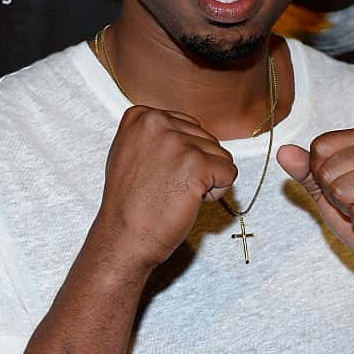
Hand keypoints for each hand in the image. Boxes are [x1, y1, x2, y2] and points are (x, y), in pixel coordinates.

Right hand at [96, 106, 237, 270]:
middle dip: (196, 166)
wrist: (123, 237)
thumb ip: (158, 135)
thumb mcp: (132, 153)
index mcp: (141, 116)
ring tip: (176, 194)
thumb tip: (188, 130)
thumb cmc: (130, 204)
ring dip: (207, 179)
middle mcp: (157, 122)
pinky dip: (217, 192)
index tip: (157, 174)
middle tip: (166, 187)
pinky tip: (189, 200)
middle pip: (206, 138)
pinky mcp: (197, 163)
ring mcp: (177, 141)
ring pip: (220, 154)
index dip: (181, 156)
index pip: (188, 126)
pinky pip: (229, 172)